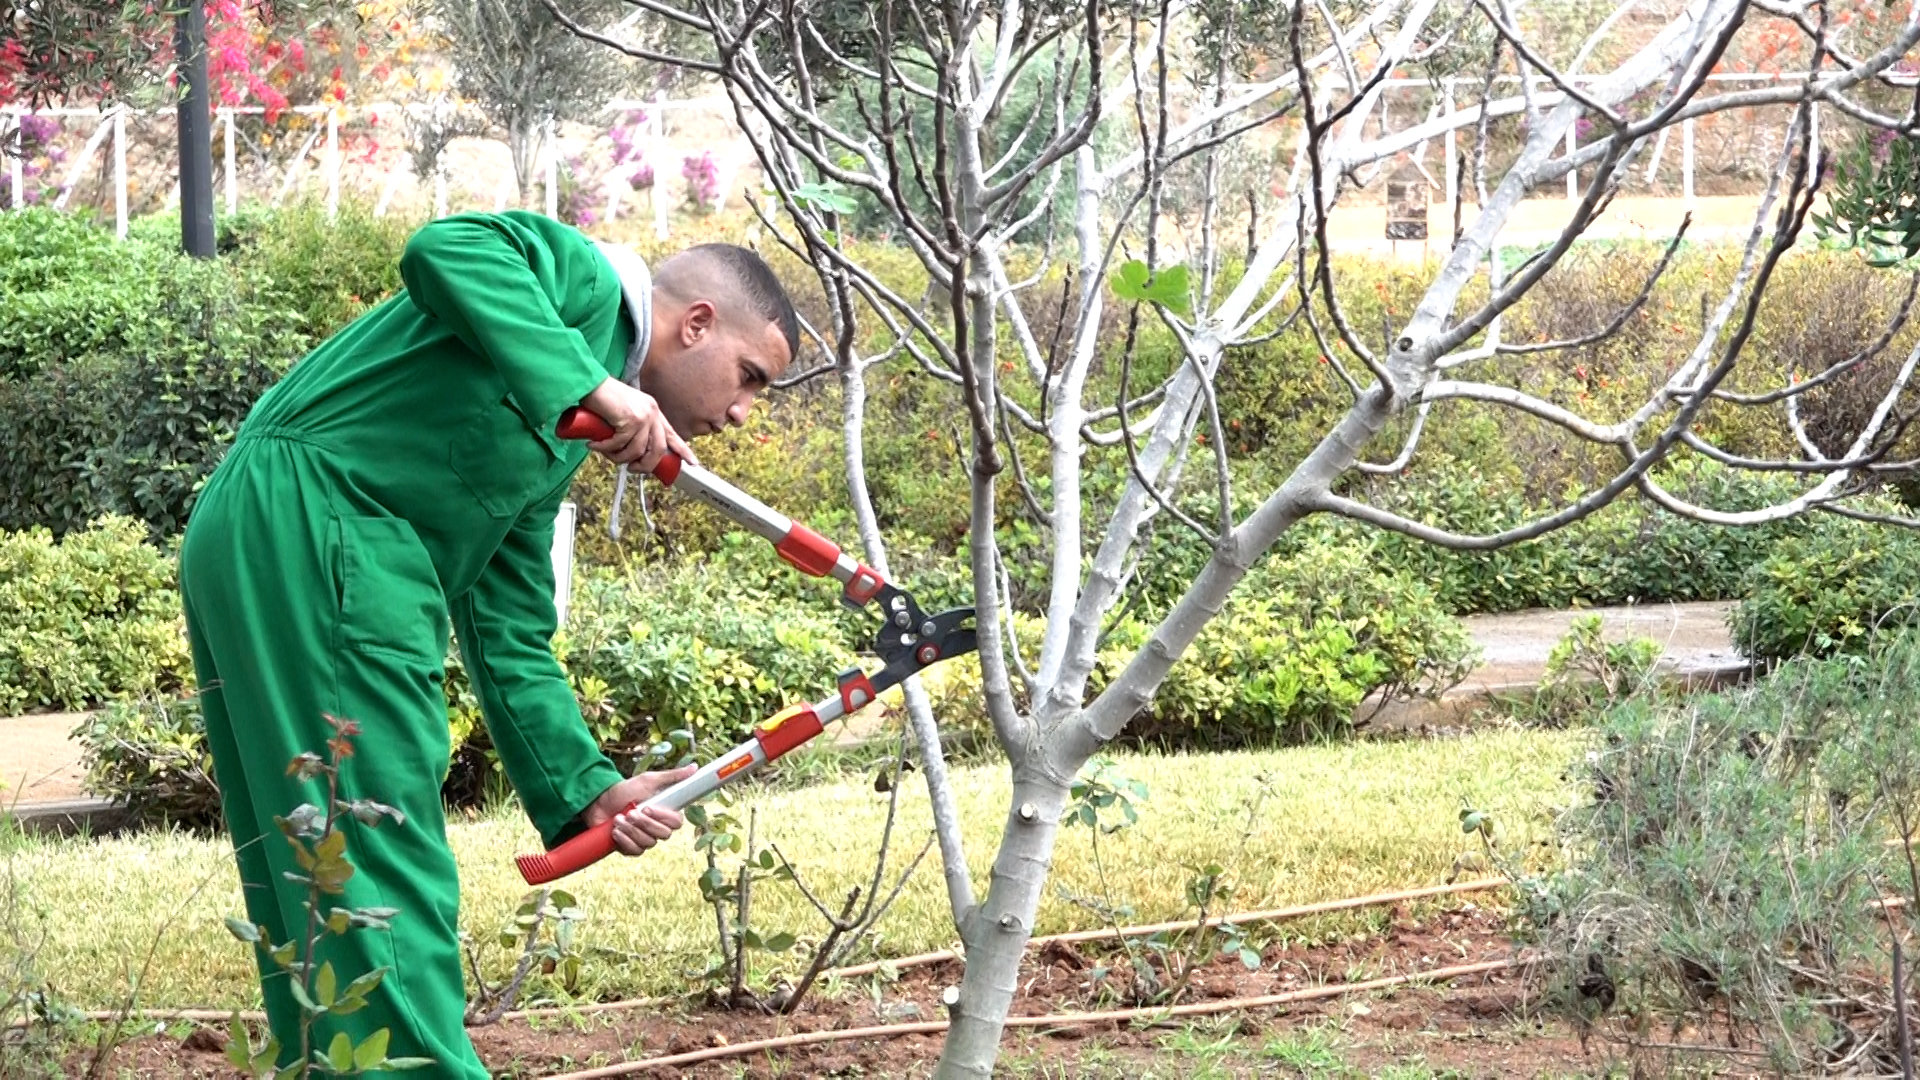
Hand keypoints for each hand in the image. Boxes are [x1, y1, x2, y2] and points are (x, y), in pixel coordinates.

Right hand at [578, 378, 696, 472]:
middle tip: (631, 469)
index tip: (692, 463)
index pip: (672, 434)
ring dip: (619, 458)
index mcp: (653, 411)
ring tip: (605, 453)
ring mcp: (643, 416)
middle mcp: (652, 412)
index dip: (682, 450)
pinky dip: (605, 449)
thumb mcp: (626, 413)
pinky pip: (619, 445)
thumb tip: (634, 454)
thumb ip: (634, 427)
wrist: (590, 383)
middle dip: (644, 466)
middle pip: (657, 450)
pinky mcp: (630, 420)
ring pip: (636, 451)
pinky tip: (594, 445)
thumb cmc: (603, 398)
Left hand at [582, 764, 697, 856]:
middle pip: (663, 834)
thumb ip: (672, 776)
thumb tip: (695, 768)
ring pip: (648, 843)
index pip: (677, 822)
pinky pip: (634, 851)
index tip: (648, 807)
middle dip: (644, 823)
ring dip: (630, 830)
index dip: (663, 817)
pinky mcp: (630, 848)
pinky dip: (624, 840)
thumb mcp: (648, 780)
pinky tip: (615, 830)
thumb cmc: (625, 790)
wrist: (599, 801)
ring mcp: (644, 839)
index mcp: (664, 812)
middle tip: (630, 812)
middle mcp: (657, 828)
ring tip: (618, 818)